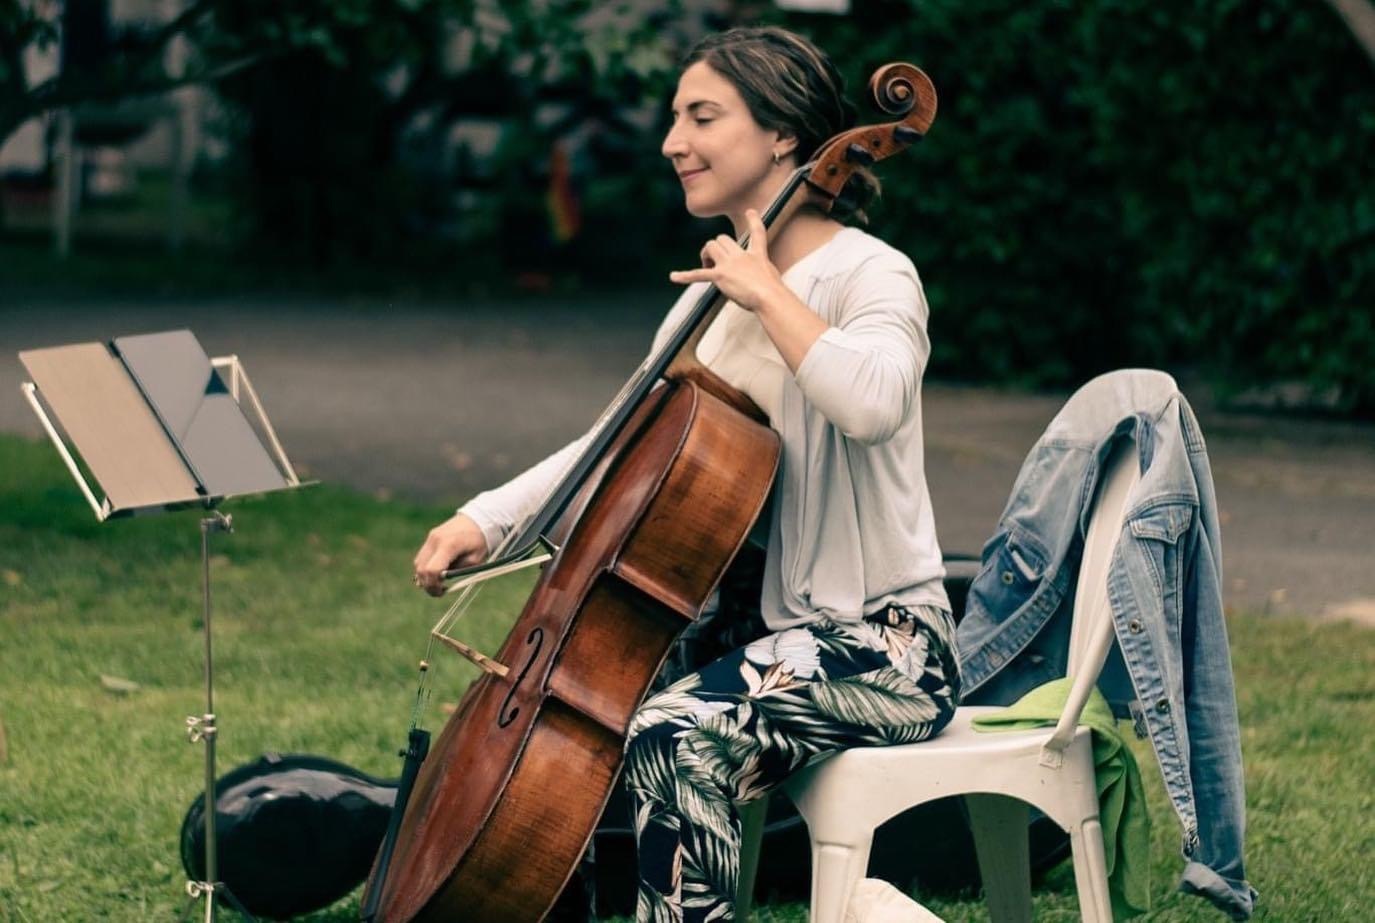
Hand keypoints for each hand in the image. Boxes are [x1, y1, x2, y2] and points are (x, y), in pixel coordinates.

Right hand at [413, 513, 487, 596]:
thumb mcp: (475, 560)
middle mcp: (435, 540)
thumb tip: (442, 580)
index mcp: (449, 545)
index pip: (432, 570)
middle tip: (439, 591)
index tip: (442, 592)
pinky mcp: (430, 538)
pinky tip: (437, 572)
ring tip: (439, 582)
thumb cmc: (480, 541)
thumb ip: (459, 571)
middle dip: (427, 584)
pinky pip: (422, 557)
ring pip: (418, 564)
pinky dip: (426, 567)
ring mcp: (431, 538)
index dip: (433, 585)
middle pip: (421, 569)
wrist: (479, 519)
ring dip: (425, 576)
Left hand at [668, 209, 784, 311]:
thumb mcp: (773, 278)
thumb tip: (763, 284)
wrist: (769, 296)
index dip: (753, 220)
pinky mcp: (720, 276)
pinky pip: (698, 274)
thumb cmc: (774, 292)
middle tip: (714, 263)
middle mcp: (741, 255)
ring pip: (710, 246)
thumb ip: (763, 275)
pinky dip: (685, 276)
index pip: (757, 233)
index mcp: (757, 255)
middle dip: (715, 248)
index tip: (750, 211)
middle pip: (722, 238)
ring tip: (707, 267)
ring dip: (706, 255)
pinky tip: (673, 277)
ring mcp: (730, 264)